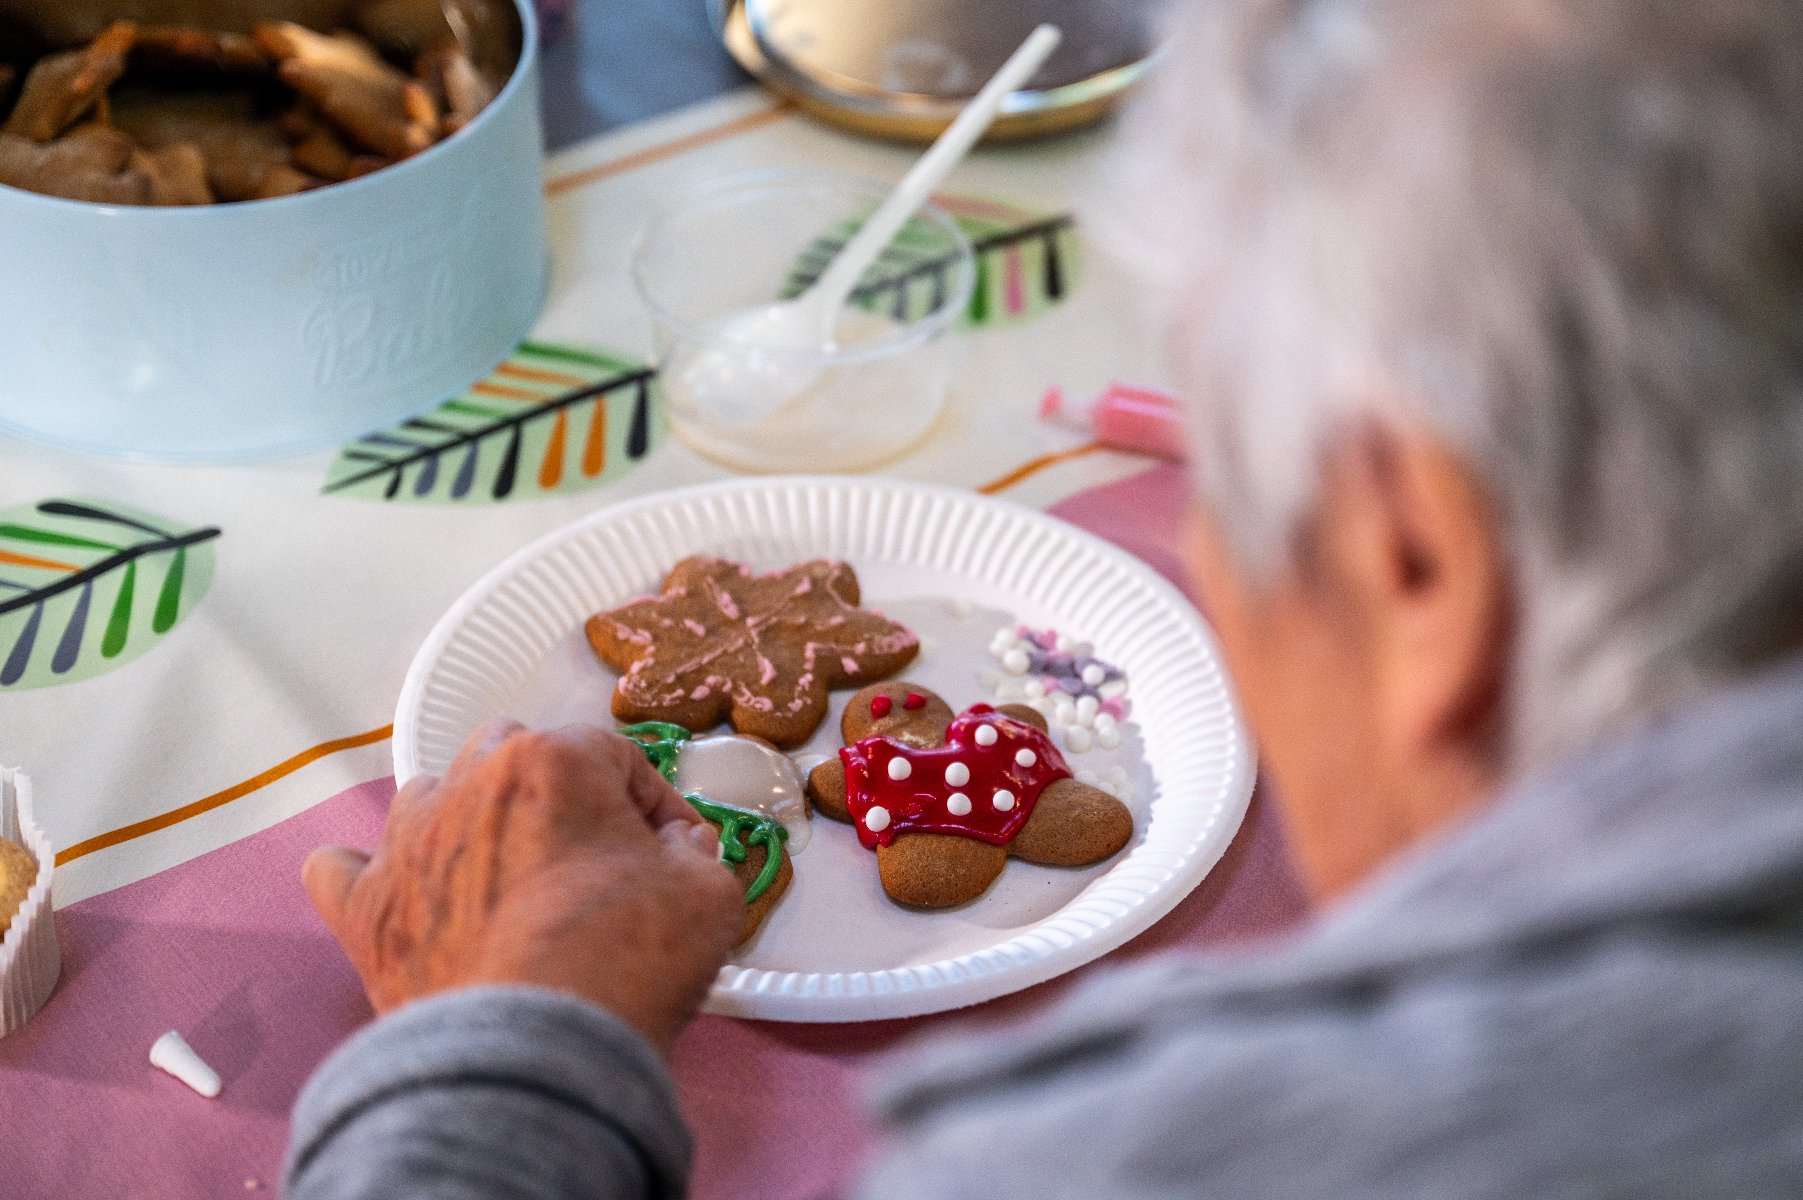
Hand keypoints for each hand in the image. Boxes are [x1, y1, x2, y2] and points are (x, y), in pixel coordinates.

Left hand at [303, 720, 743, 1052]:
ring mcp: (406, 845)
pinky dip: (371, 875)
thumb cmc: (618, 965)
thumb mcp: (709, 896)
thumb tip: (677, 851)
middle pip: (518, 756)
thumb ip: (698, 852)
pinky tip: (399, 893)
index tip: (673, 847)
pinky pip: (341, 867)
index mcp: (552, 761)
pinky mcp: (365, 911)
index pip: (615, 756)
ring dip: (472, 820)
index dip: (654, 803)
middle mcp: (468, 784)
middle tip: (594, 857)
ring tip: (509, 877)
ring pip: (434, 796)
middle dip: (558, 795)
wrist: (533, 1056)